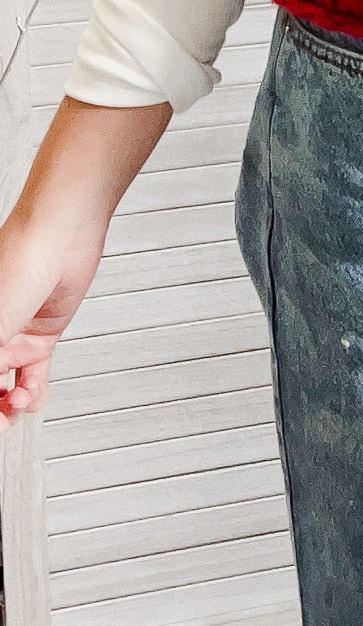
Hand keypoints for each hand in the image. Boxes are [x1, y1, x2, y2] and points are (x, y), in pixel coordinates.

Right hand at [0, 206, 108, 431]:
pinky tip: (32, 394)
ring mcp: (13, 336)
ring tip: (18, 402)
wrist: (64, 233)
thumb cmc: (20, 259)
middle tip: (1, 421)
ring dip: (10, 405)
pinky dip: (33, 392)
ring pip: (4, 388)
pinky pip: (33, 376)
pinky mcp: (40, 335)